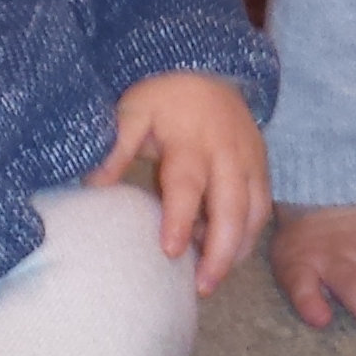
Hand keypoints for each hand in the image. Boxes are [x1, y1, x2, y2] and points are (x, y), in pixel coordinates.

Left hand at [94, 72, 270, 294]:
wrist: (207, 69)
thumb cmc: (163, 97)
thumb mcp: (133, 111)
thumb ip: (116, 147)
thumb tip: (93, 184)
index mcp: (192, 140)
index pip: (187, 184)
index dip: (180, 218)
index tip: (170, 251)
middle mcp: (227, 153)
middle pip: (233, 208)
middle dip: (221, 251)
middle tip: (203, 286)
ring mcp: (250, 161)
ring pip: (254, 213)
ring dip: (238, 249)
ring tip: (214, 278)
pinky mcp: (261, 168)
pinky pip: (262, 208)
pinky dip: (248, 235)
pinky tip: (226, 254)